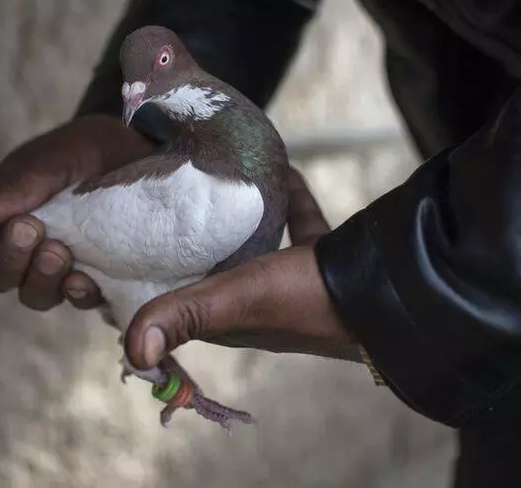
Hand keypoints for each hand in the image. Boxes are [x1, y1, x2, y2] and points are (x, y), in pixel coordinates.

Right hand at [0, 114, 155, 309]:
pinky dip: (77, 293)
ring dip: (40, 278)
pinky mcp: (95, 279)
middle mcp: (22, 252)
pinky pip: (79, 300)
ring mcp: (57, 270)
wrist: (140, 149)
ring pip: (34, 294)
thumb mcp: (50, 161)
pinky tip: (83, 280)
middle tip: (26, 229)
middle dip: (8, 258)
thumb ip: (14, 188)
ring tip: (57, 253)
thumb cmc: (85, 152)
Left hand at [122, 168, 361, 370]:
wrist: (393, 291)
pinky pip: (298, 222)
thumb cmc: (308, 300)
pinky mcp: (325, 258)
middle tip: (166, 199)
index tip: (128, 243)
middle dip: (189, 242)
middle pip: (213, 269)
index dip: (152, 279)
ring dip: (236, 221)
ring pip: (253, 245)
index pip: (178, 301)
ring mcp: (294, 282)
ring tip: (215, 182)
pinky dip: (288, 198)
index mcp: (231, 320)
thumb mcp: (236, 300)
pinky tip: (280, 168)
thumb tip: (131, 352)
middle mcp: (258, 304)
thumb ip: (184, 315)